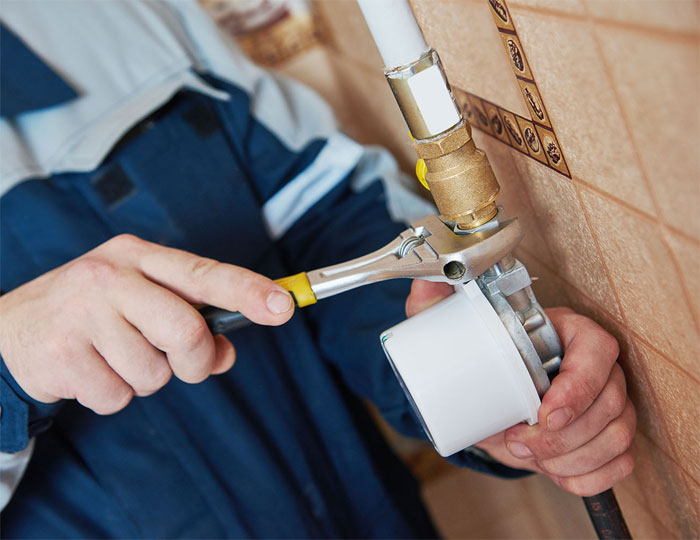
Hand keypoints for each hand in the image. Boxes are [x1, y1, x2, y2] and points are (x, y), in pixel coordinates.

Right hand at [0, 234, 294, 413]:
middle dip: (195, 361)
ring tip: (114, 357)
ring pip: (154, 373)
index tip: (284, 306)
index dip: (248, 291)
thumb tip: (227, 352)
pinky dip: (112, 395)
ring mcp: (82, 312)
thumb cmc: (93, 314)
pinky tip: (90, 370)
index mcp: (138, 256)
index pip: (204, 273)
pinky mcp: (60, 353)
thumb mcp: (140, 302)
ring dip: (145, 379)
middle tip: (180, 362)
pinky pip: (117, 396)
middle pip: (187, 331)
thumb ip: (191, 320)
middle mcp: (110, 275)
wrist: (10, 331)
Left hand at [406, 280, 635, 496]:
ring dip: (571, 458)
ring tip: (527, 456)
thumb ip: (435, 302)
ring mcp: (608, 403)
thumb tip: (425, 281)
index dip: (580, 386)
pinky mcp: (606, 436)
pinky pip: (620, 464)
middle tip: (517, 443)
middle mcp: (597, 367)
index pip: (598, 350)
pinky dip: (589, 477)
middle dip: (563, 437)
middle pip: (610, 402)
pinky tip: (556, 473)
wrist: (487, 396)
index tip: (543, 413)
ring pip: (617, 436)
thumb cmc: (479, 357)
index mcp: (571, 333)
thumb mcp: (453, 328)